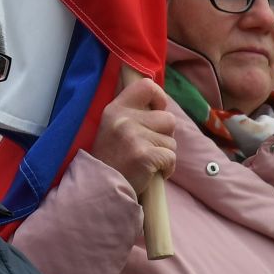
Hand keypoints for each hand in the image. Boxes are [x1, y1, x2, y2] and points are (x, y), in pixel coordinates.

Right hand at [92, 77, 179, 197]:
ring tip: (146, 161)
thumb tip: (160, 105)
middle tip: (147, 148)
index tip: (156, 112)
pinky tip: (151, 172)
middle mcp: (124, 119)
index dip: (159, 98)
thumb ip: (133, 114)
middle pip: (168, 119)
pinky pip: (171, 157)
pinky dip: (166, 168)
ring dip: (165, 153)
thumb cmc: (113, 158)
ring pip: (171, 141)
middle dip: (164, 136)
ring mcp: (133, 136)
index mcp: (116, 108)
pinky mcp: (144, 155)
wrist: (101, 187)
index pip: (146, 86)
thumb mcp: (113, 127)